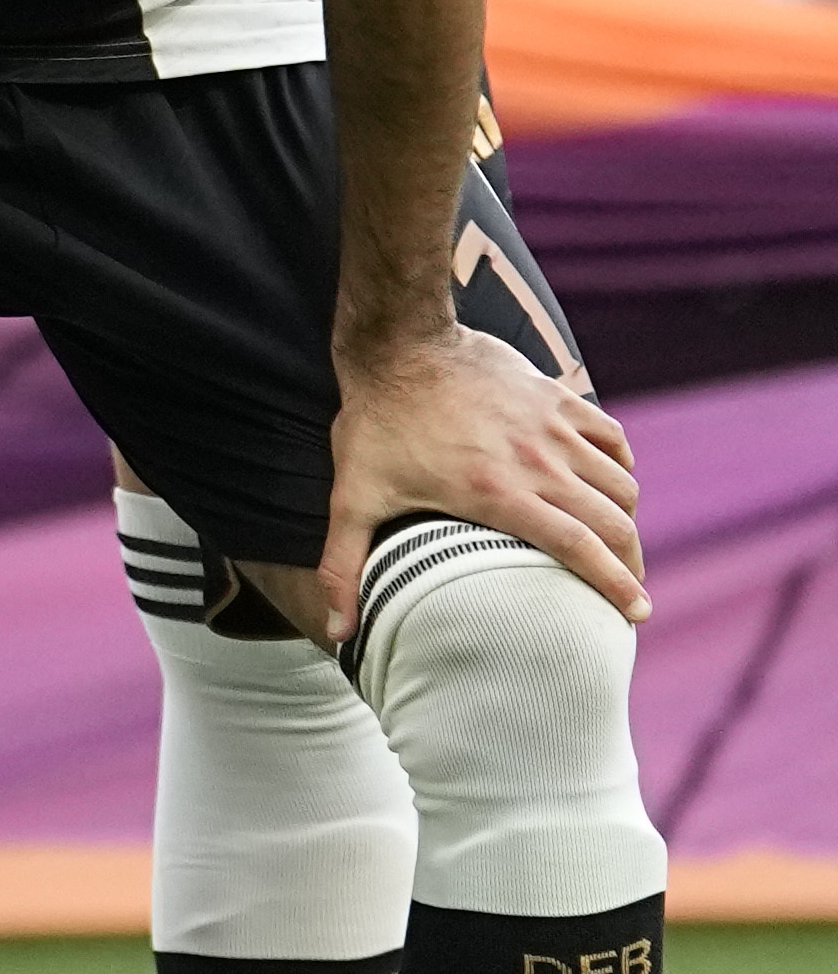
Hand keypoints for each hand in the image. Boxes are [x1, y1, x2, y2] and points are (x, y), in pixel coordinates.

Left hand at [317, 325, 644, 630]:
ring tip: (618, 541)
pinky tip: (610, 481)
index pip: (578, 548)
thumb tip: (336, 631)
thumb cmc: (375, 422)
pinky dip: (619, 465)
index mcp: (497, 494)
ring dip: (625, 517)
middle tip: (629, 586)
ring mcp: (552, 427)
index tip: (637, 613)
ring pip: (619, 483)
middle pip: (612, 523)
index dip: (615, 585)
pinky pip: (611, 437)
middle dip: (630, 562)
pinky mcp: (557, 397)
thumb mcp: (351, 496)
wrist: (398, 342)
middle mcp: (538, 462)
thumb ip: (342, 565)